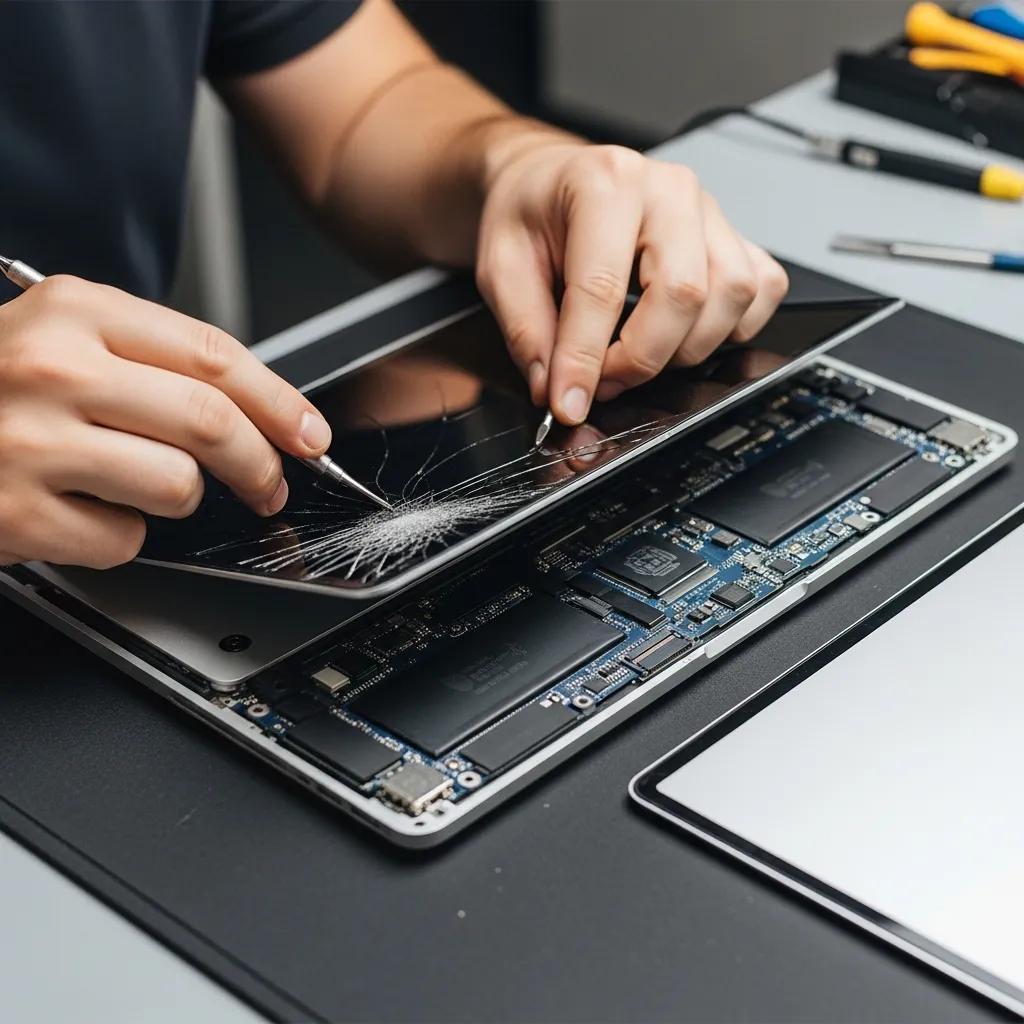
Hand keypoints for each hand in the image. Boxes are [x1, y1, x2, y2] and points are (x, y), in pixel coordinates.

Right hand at [0, 276, 332, 567]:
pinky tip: (76, 510)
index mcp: (75, 311)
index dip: (279, 402)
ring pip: (177, 485)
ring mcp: (29, 441)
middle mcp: (52, 367)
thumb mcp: (62, 340)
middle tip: (269, 486)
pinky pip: (123, 538)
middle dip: (260, 465)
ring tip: (128, 486)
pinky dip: (117, 535)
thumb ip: (152, 362)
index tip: (310, 436)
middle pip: (211, 422)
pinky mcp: (14, 511)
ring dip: (176, 499)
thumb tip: (260, 412)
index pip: (214, 355)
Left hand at [475, 140, 789, 424]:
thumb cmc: (533, 212)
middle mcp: (668, 190)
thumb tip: (556, 389)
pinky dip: (730, 328)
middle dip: (641, 359)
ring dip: (685, 349)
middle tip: (602, 381)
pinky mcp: (734, 235)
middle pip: (683, 294)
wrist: (553, 181)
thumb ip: (527, 331)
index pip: (603, 288)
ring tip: (636, 354)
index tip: (570, 402)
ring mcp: (710, 211)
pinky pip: (761, 289)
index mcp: (605, 184)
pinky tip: (685, 333)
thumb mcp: (502, 267)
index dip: (585, 360)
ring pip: (730, 297)